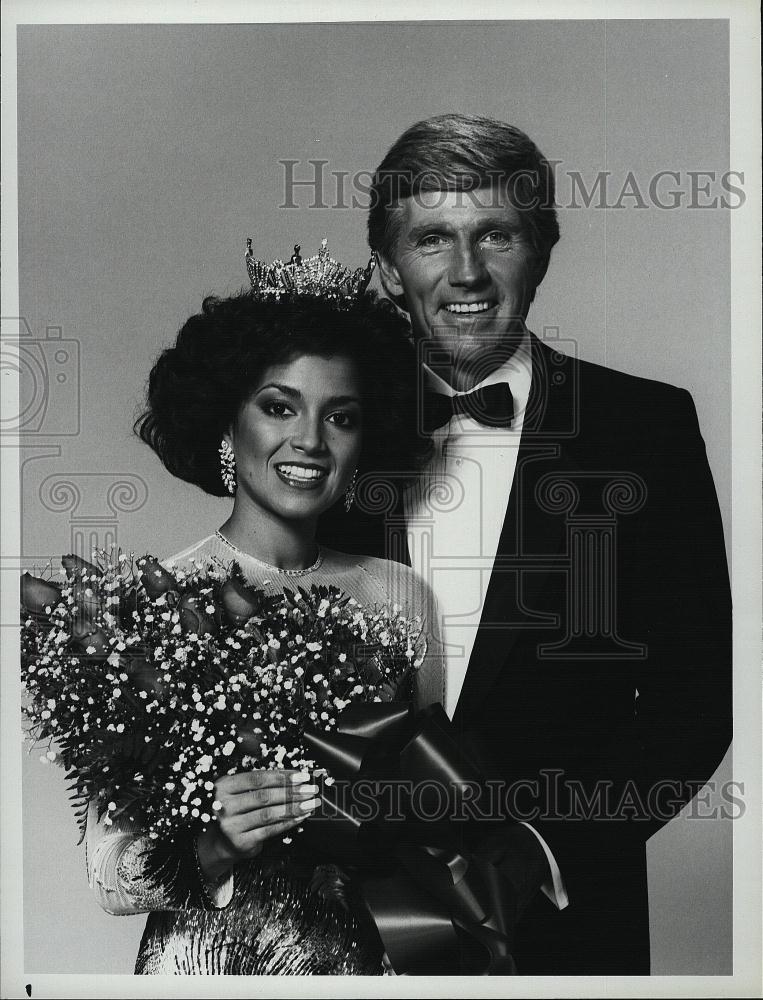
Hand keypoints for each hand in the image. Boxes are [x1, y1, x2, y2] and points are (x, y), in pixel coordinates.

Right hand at [196, 769, 318, 882]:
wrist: (220, 842)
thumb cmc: (236, 812)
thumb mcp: (240, 792)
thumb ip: (261, 784)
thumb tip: (293, 777)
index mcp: (225, 786)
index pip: (257, 778)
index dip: (282, 776)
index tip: (301, 776)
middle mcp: (224, 805)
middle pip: (264, 795)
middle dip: (291, 791)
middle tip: (310, 789)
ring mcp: (232, 824)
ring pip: (269, 813)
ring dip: (293, 807)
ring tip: (309, 803)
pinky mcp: (241, 841)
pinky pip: (269, 830)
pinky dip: (288, 823)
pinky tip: (300, 817)